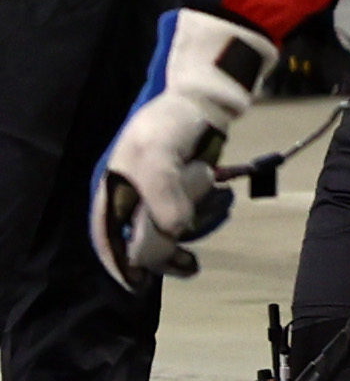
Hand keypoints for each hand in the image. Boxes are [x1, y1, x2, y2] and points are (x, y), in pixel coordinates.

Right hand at [92, 11, 268, 284]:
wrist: (205, 98)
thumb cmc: (172, 121)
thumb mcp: (159, 154)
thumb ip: (162, 193)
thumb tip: (173, 231)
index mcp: (114, 187)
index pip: (106, 233)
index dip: (117, 260)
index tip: (135, 282)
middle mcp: (131, 192)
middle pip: (140, 236)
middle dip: (160, 250)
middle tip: (186, 263)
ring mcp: (157, 190)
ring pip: (168, 227)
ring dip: (185, 230)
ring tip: (198, 225)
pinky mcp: (181, 186)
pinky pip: (188, 212)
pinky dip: (200, 215)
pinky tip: (212, 198)